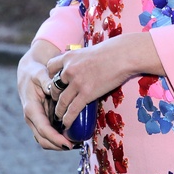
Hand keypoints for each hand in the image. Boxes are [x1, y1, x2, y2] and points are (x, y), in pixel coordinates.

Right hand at [17, 40, 76, 150]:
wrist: (29, 71)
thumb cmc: (35, 72)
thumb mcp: (40, 73)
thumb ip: (46, 81)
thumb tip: (52, 89)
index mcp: (31, 109)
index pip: (43, 129)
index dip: (55, 139)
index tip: (68, 144)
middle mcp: (32, 118)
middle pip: (44, 140)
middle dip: (59, 145)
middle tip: (77, 145)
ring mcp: (37, 121)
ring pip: (46, 140)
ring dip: (60, 144)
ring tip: (77, 142)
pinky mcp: (42, 119)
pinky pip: (50, 134)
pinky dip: (59, 138)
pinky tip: (73, 135)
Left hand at [47, 33, 164, 129]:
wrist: (123, 55)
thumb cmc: (111, 50)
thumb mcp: (90, 51)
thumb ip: (82, 60)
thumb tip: (84, 67)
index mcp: (69, 57)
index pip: (50, 67)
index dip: (50, 77)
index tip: (55, 83)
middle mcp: (69, 70)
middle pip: (54, 87)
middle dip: (54, 97)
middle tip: (58, 103)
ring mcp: (77, 83)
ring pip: (61, 101)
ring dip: (59, 111)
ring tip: (59, 118)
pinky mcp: (86, 94)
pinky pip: (72, 110)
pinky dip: (67, 118)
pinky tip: (66, 124)